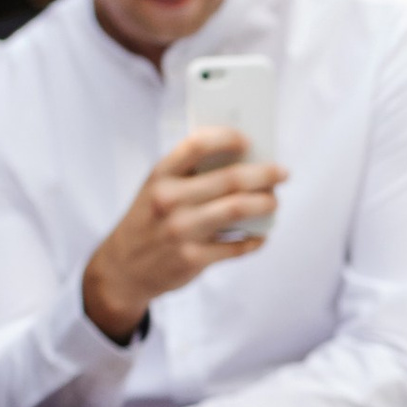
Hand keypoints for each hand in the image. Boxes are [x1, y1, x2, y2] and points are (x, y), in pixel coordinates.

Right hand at [81, 126, 286, 342]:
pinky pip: (236, 246)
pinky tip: (260, 235)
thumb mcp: (156, 188)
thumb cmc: (148, 219)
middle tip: (282, 173)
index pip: (197, 145)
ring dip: (265, 203)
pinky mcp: (192, 259)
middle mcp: (169, 200)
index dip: (228, 138)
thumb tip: (242, 158)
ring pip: (238, 209)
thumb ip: (188, 172)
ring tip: (274, 201)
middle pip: (230, 179)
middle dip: (265, 174)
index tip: (248, 140)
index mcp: (160, 176)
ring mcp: (181, 231)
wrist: (123, 268)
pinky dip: (255, 239)